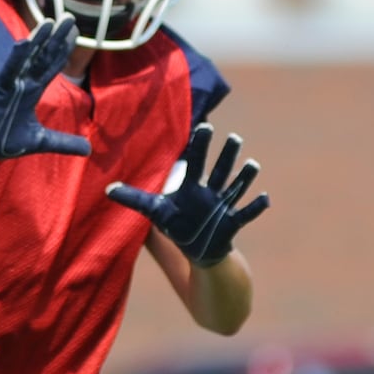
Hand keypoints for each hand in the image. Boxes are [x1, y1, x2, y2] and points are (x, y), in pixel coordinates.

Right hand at [0, 19, 91, 172]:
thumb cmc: (5, 140)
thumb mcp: (41, 141)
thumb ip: (64, 142)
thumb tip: (89, 150)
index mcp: (32, 91)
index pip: (51, 66)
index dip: (63, 50)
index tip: (75, 33)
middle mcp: (23, 83)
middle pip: (43, 56)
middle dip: (56, 38)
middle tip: (69, 18)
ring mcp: (11, 84)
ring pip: (27, 58)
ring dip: (38, 40)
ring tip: (50, 21)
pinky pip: (9, 71)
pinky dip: (17, 57)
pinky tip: (25, 42)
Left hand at [106, 123, 268, 267]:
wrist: (196, 247)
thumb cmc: (177, 224)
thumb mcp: (154, 211)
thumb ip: (133, 198)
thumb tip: (107, 189)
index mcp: (191, 187)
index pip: (195, 162)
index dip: (199, 145)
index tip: (204, 126)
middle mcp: (209, 192)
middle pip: (219, 170)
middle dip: (225, 156)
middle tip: (233, 137)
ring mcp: (222, 206)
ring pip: (235, 187)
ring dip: (244, 177)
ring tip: (252, 164)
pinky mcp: (231, 223)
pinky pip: (246, 213)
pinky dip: (256, 206)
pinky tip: (265, 197)